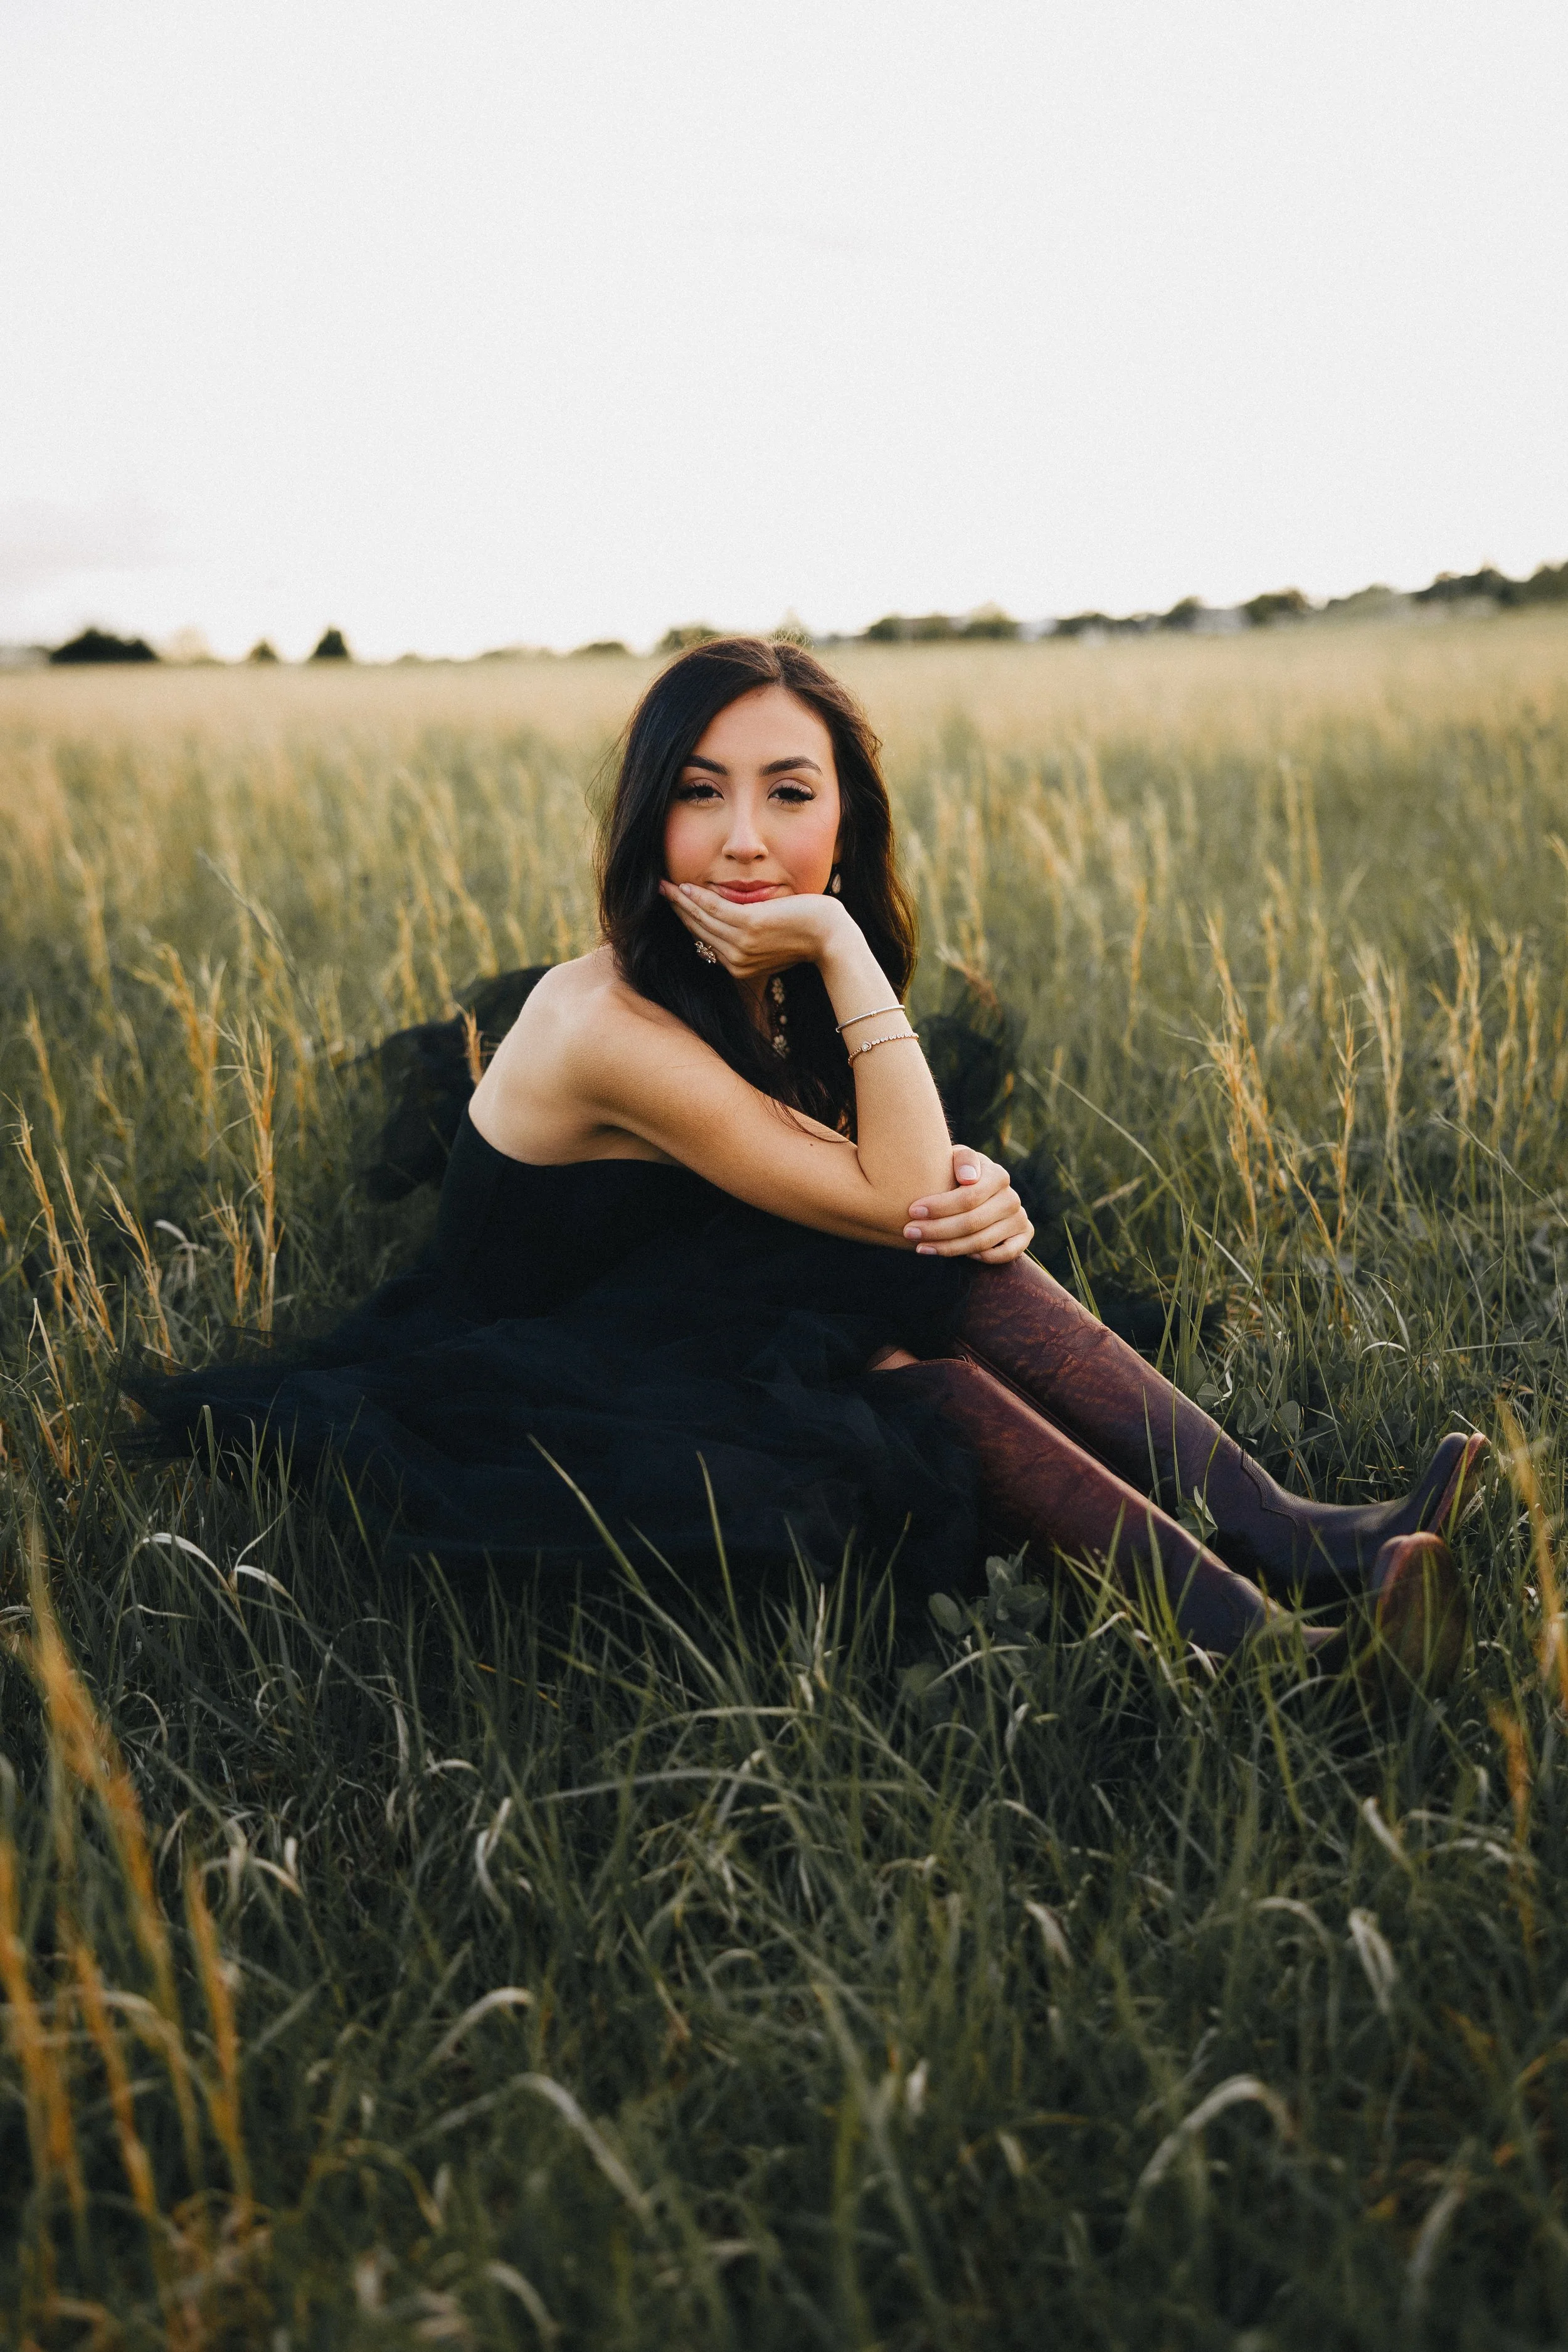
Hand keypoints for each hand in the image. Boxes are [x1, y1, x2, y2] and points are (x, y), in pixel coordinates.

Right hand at [658, 879, 851, 981]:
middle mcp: (736, 960)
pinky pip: (715, 909)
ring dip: (682, 901)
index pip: (706, 941)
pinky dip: (698, 897)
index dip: (688, 921)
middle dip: (678, 910)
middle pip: (699, 930)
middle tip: (662, 892)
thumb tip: (740, 924)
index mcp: (740, 967)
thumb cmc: (809, 937)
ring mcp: (741, 945)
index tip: (676, 905)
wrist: (832, 938)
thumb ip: (753, 939)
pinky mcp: (750, 927)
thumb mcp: (774, 942)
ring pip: (702, 919)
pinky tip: (686, 887)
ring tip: (666, 887)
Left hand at [904, 1146, 1033, 1262]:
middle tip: (910, 1232)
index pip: (968, 1197)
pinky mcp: (1024, 1236)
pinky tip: (960, 1256)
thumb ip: (962, 1159)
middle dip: (937, 1230)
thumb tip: (968, 1178)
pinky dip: (983, 1258)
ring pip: (982, 1242)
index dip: (939, 1207)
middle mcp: (1011, 1198)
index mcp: (998, 1175)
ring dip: (948, 1248)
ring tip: (921, 1247)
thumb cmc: (958, 1174)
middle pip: (972, 1222)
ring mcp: (1019, 1218)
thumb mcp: (956, 1159)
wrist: (976, 1190)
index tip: (912, 1211)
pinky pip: (1005, 1254)